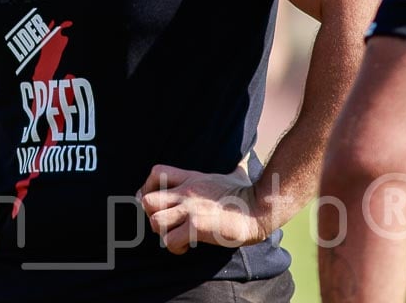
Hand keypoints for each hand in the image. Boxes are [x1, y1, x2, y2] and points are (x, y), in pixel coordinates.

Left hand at [138, 164, 269, 253]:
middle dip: (150, 215)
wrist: (259, 208)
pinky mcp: (196, 226)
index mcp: (192, 178)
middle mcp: (186, 192)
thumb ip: (234, 166)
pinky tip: (188, 246)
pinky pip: (170, 241)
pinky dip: (175, 248)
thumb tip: (246, 157)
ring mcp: (190, 208)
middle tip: (166, 224)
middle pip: (146, 200)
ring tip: (177, 236)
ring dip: (163, 234)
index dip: (147, 187)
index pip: (156, 172)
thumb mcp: (236, 174)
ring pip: (154, 222)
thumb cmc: (248, 194)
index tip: (157, 202)